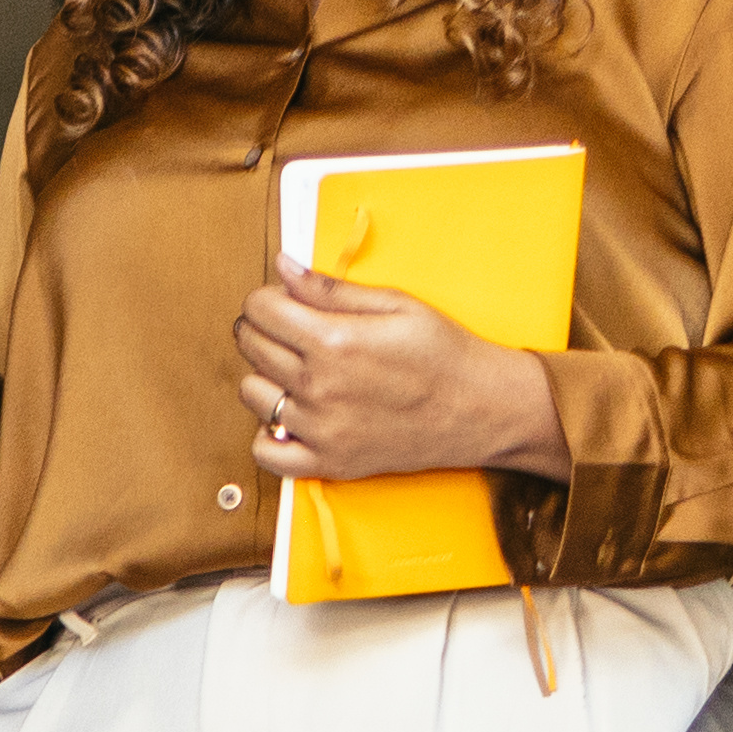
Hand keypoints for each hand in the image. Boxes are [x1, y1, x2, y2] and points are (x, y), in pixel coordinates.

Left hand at [234, 261, 571, 485]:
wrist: (481, 409)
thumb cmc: (444, 353)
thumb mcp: (396, 304)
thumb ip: (332, 288)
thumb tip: (284, 268)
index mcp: (335, 340)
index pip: (260, 310)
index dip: (266, 299)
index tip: (281, 301)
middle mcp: (320, 387)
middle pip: (251, 346)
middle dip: (261, 328)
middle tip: (288, 329)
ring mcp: (321, 429)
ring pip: (252, 395)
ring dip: (265, 377)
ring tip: (296, 371)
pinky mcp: (329, 462)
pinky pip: (265, 452)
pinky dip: (269, 435)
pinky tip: (291, 416)